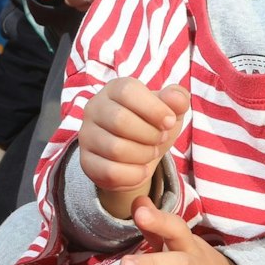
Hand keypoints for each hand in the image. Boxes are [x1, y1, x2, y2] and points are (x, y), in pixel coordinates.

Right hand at [77, 77, 189, 217]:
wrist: (138, 157)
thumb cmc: (152, 126)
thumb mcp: (170, 111)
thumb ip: (177, 99)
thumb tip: (176, 97)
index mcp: (114, 89)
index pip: (128, 92)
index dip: (154, 109)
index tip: (169, 122)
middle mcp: (94, 108)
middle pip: (120, 120)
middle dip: (150, 134)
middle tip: (160, 139)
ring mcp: (87, 136)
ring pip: (115, 149)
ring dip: (143, 155)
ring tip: (150, 153)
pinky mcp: (87, 162)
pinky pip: (110, 172)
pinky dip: (134, 175)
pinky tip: (142, 170)